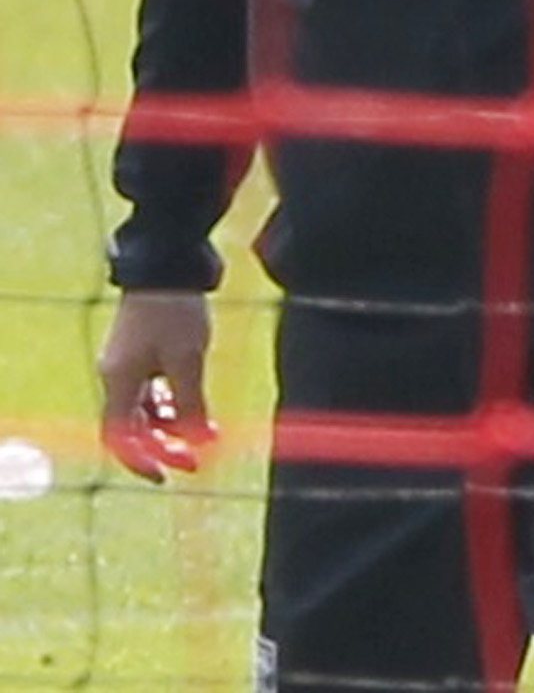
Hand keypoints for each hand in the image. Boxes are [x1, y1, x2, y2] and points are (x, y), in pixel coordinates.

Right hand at [98, 290, 216, 482]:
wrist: (170, 264)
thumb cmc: (176, 311)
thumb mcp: (188, 359)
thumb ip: (191, 402)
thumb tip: (198, 442)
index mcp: (118, 381)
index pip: (119, 437)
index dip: (141, 460)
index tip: (167, 475)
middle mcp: (117, 376)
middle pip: (134, 427)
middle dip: (165, 446)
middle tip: (198, 460)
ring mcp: (128, 364)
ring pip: (146, 410)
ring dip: (174, 425)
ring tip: (209, 432)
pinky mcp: (143, 353)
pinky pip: (154, 391)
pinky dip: (174, 403)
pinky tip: (198, 407)